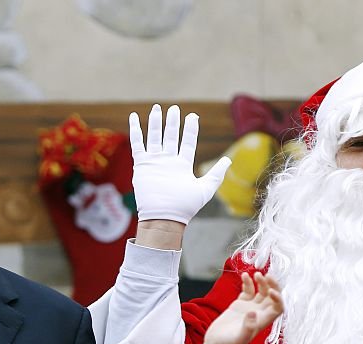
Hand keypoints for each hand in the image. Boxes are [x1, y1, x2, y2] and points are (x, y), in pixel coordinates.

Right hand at [129, 104, 230, 223]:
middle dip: (172, 122)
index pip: (187, 142)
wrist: (164, 217)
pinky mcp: (142, 164)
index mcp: (182, 165)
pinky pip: (137, 144)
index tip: (193, 116)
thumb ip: (216, 174)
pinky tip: (134, 117)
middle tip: (174, 108)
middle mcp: (168, 161)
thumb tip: (229, 160)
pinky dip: (135, 130)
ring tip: (157, 108)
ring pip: (154, 136)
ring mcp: (155, 162)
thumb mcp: (205, 189)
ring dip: (155, 122)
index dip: (190, 129)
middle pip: (171, 136)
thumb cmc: (185, 207)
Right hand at [198, 272, 282, 343]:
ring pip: (261, 291)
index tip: (271, 291)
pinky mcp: (240, 304)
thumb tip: (252, 313)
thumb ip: (247, 327)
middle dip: (272, 285)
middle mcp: (259, 313)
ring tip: (257, 274)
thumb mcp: (238, 338)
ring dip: (261, 282)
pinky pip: (248, 290)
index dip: (278, 298)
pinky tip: (244, 275)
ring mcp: (249, 307)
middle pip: (272, 297)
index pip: (278, 308)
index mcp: (262, 321)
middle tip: (267, 276)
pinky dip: (248, 282)